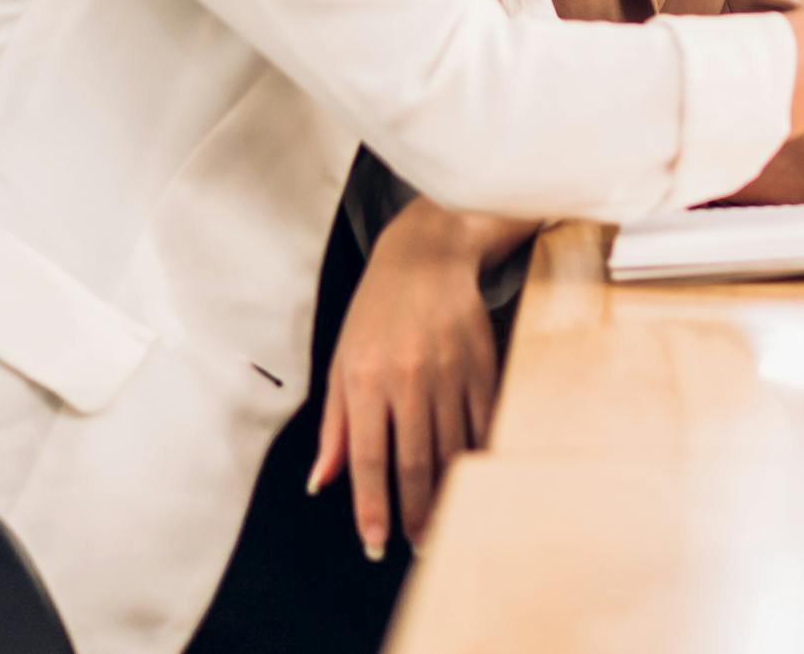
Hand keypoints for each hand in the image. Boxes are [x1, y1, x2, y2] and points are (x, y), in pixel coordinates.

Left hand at [308, 198, 508, 557]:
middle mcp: (409, 379)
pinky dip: (477, 457)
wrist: (429, 255)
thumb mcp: (341, 362)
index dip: (372, 508)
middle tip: (414, 547)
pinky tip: (471, 481)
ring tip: (440, 526)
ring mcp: (451, 373)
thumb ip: (333, 426)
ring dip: (447, 495)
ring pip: (452, 449)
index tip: (376, 545)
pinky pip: (482, 423)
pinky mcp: (483, 364)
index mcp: (366, 380)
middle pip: (415, 463)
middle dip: (414, 514)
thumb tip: (320, 483)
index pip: (367, 459)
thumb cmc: (376, 311)